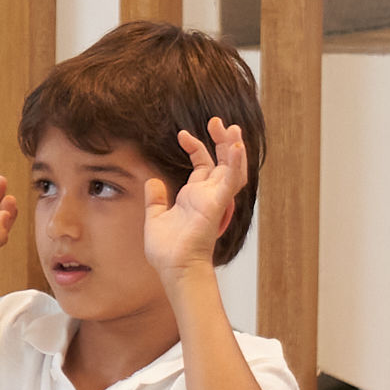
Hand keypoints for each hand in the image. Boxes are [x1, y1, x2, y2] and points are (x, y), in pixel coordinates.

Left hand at [140, 118, 248, 287]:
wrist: (174, 268)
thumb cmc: (168, 251)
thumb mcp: (155, 218)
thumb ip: (155, 200)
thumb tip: (152, 181)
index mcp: (195, 197)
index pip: (203, 165)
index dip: (196, 147)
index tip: (183, 134)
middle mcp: (209, 196)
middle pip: (222, 162)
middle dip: (221, 140)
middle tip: (216, 121)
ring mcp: (215, 199)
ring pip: (232, 168)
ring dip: (234, 148)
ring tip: (231, 129)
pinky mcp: (217, 204)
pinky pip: (231, 181)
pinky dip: (235, 163)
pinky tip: (237, 147)